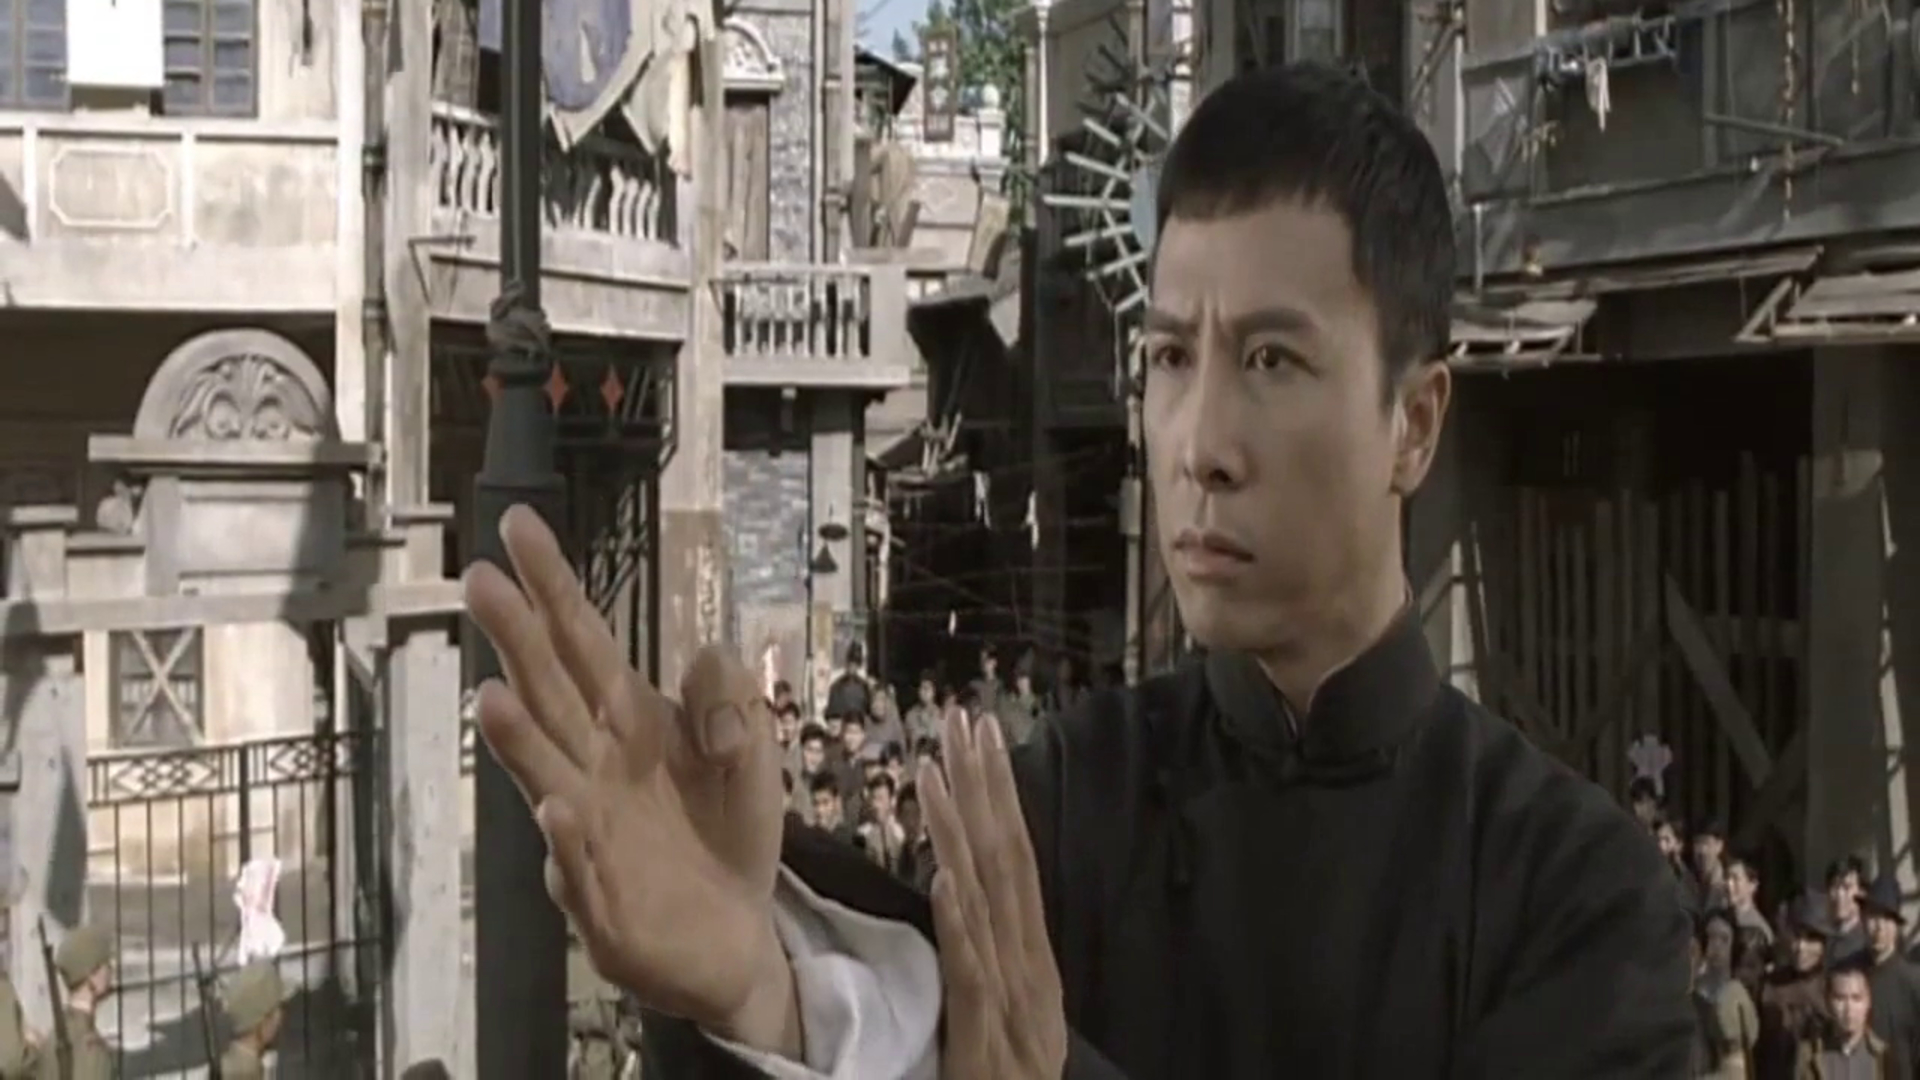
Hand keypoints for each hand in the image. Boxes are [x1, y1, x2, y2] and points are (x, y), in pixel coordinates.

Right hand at [463, 506, 794, 1047]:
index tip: (518, 527)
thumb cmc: (726, 830)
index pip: (583, 641)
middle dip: (515, 639)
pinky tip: (560, 811)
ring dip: (518, 741)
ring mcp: (589, 834)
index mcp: (629, 721)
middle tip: (477, 580)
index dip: (552, 586)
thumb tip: (701, 669)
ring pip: (546, 777)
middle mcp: (595, 767)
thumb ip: (730, 697)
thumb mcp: (752, 748)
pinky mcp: (604, 903)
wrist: (739, 935)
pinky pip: (582, 872)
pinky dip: (569, 845)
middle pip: (550, 693)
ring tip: (491, 696)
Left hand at [921, 711, 1066, 1077]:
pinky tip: (946, 879)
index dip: (999, 795)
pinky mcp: (983, 1042)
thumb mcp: (1005, 1018)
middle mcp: (1027, 969)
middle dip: (984, 787)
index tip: (980, 735)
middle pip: (1006, 862)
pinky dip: (962, 925)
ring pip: (985, 903)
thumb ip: (992, 963)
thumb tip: (967, 895)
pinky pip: (971, 975)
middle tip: (962, 719)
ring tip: (934, 771)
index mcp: (1030, 961)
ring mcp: (1009, 1003)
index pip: (1015, 860)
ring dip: (960, 833)